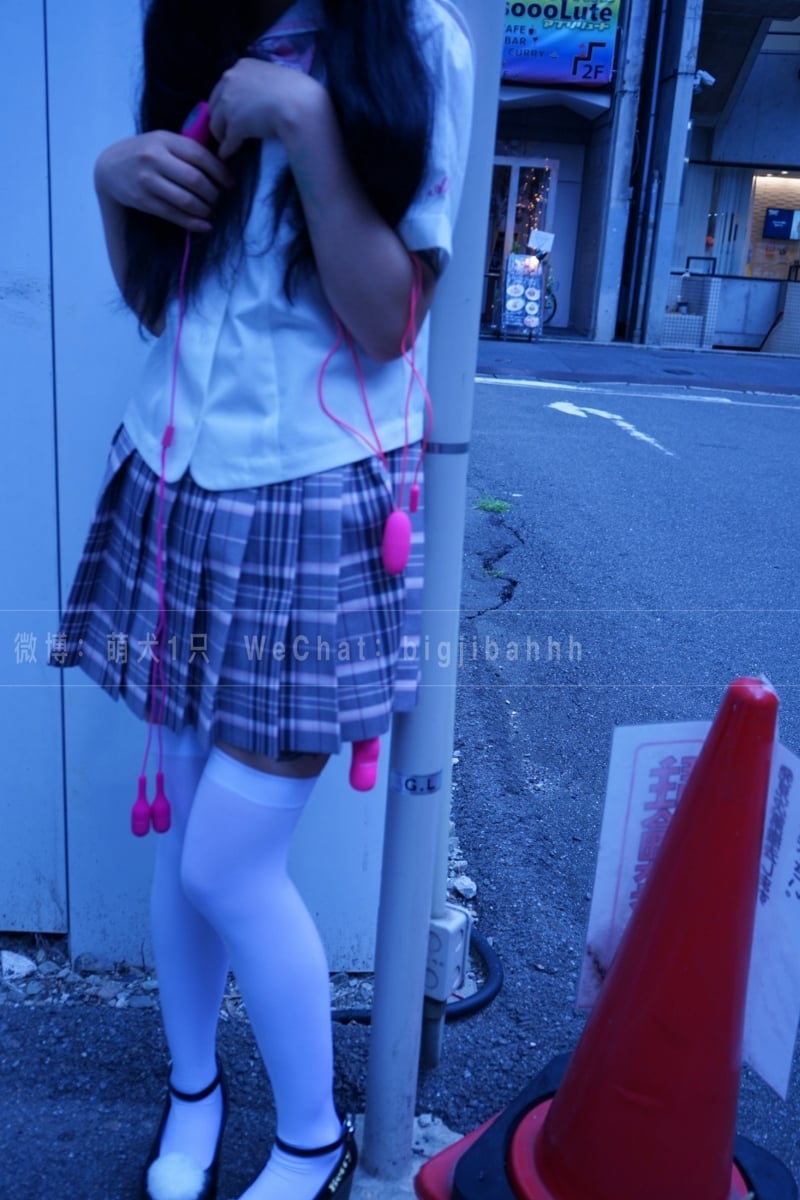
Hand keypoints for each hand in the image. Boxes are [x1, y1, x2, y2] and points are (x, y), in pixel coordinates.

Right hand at [94, 131, 234, 232]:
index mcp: (164, 139)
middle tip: (218, 199)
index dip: (220, 172)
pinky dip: (193, 222)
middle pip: (195, 180)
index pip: (200, 155)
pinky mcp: (142, 200)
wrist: (109, 167)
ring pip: (186, 200)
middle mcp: (154, 158)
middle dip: (213, 193)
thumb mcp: (162, 141)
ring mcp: (147, 180)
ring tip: (210, 210)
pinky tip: (204, 225)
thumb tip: (222, 166)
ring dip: (204, 209)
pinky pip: (173, 215)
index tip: (230, 183)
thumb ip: (186, 149)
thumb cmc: (144, 154)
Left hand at [208, 57, 323, 159]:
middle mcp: (230, 81)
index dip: (226, 101)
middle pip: (215, 105)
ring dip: (222, 135)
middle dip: (220, 118)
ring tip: (226, 144)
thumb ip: (260, 81)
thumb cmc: (295, 89)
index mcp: (241, 66)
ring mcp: (229, 103)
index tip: (231, 111)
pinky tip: (227, 155)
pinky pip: (227, 141)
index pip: (224, 86)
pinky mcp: (234, 124)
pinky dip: (226, 150)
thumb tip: (261, 93)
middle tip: (225, 129)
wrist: (299, 104)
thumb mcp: (273, 75)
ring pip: (217, 124)